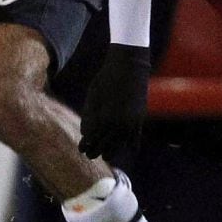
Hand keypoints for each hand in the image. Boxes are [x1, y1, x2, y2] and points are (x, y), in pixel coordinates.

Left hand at [78, 44, 150, 161]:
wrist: (129, 66)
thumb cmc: (106, 78)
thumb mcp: (92, 95)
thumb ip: (88, 116)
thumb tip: (85, 134)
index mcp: (103, 117)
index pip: (92, 139)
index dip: (86, 145)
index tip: (81, 149)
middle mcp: (117, 123)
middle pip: (104, 146)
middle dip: (96, 151)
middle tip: (90, 155)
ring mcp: (130, 123)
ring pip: (119, 146)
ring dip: (111, 152)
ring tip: (106, 155)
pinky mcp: (140, 120)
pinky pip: (135, 140)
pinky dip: (129, 147)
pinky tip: (125, 149)